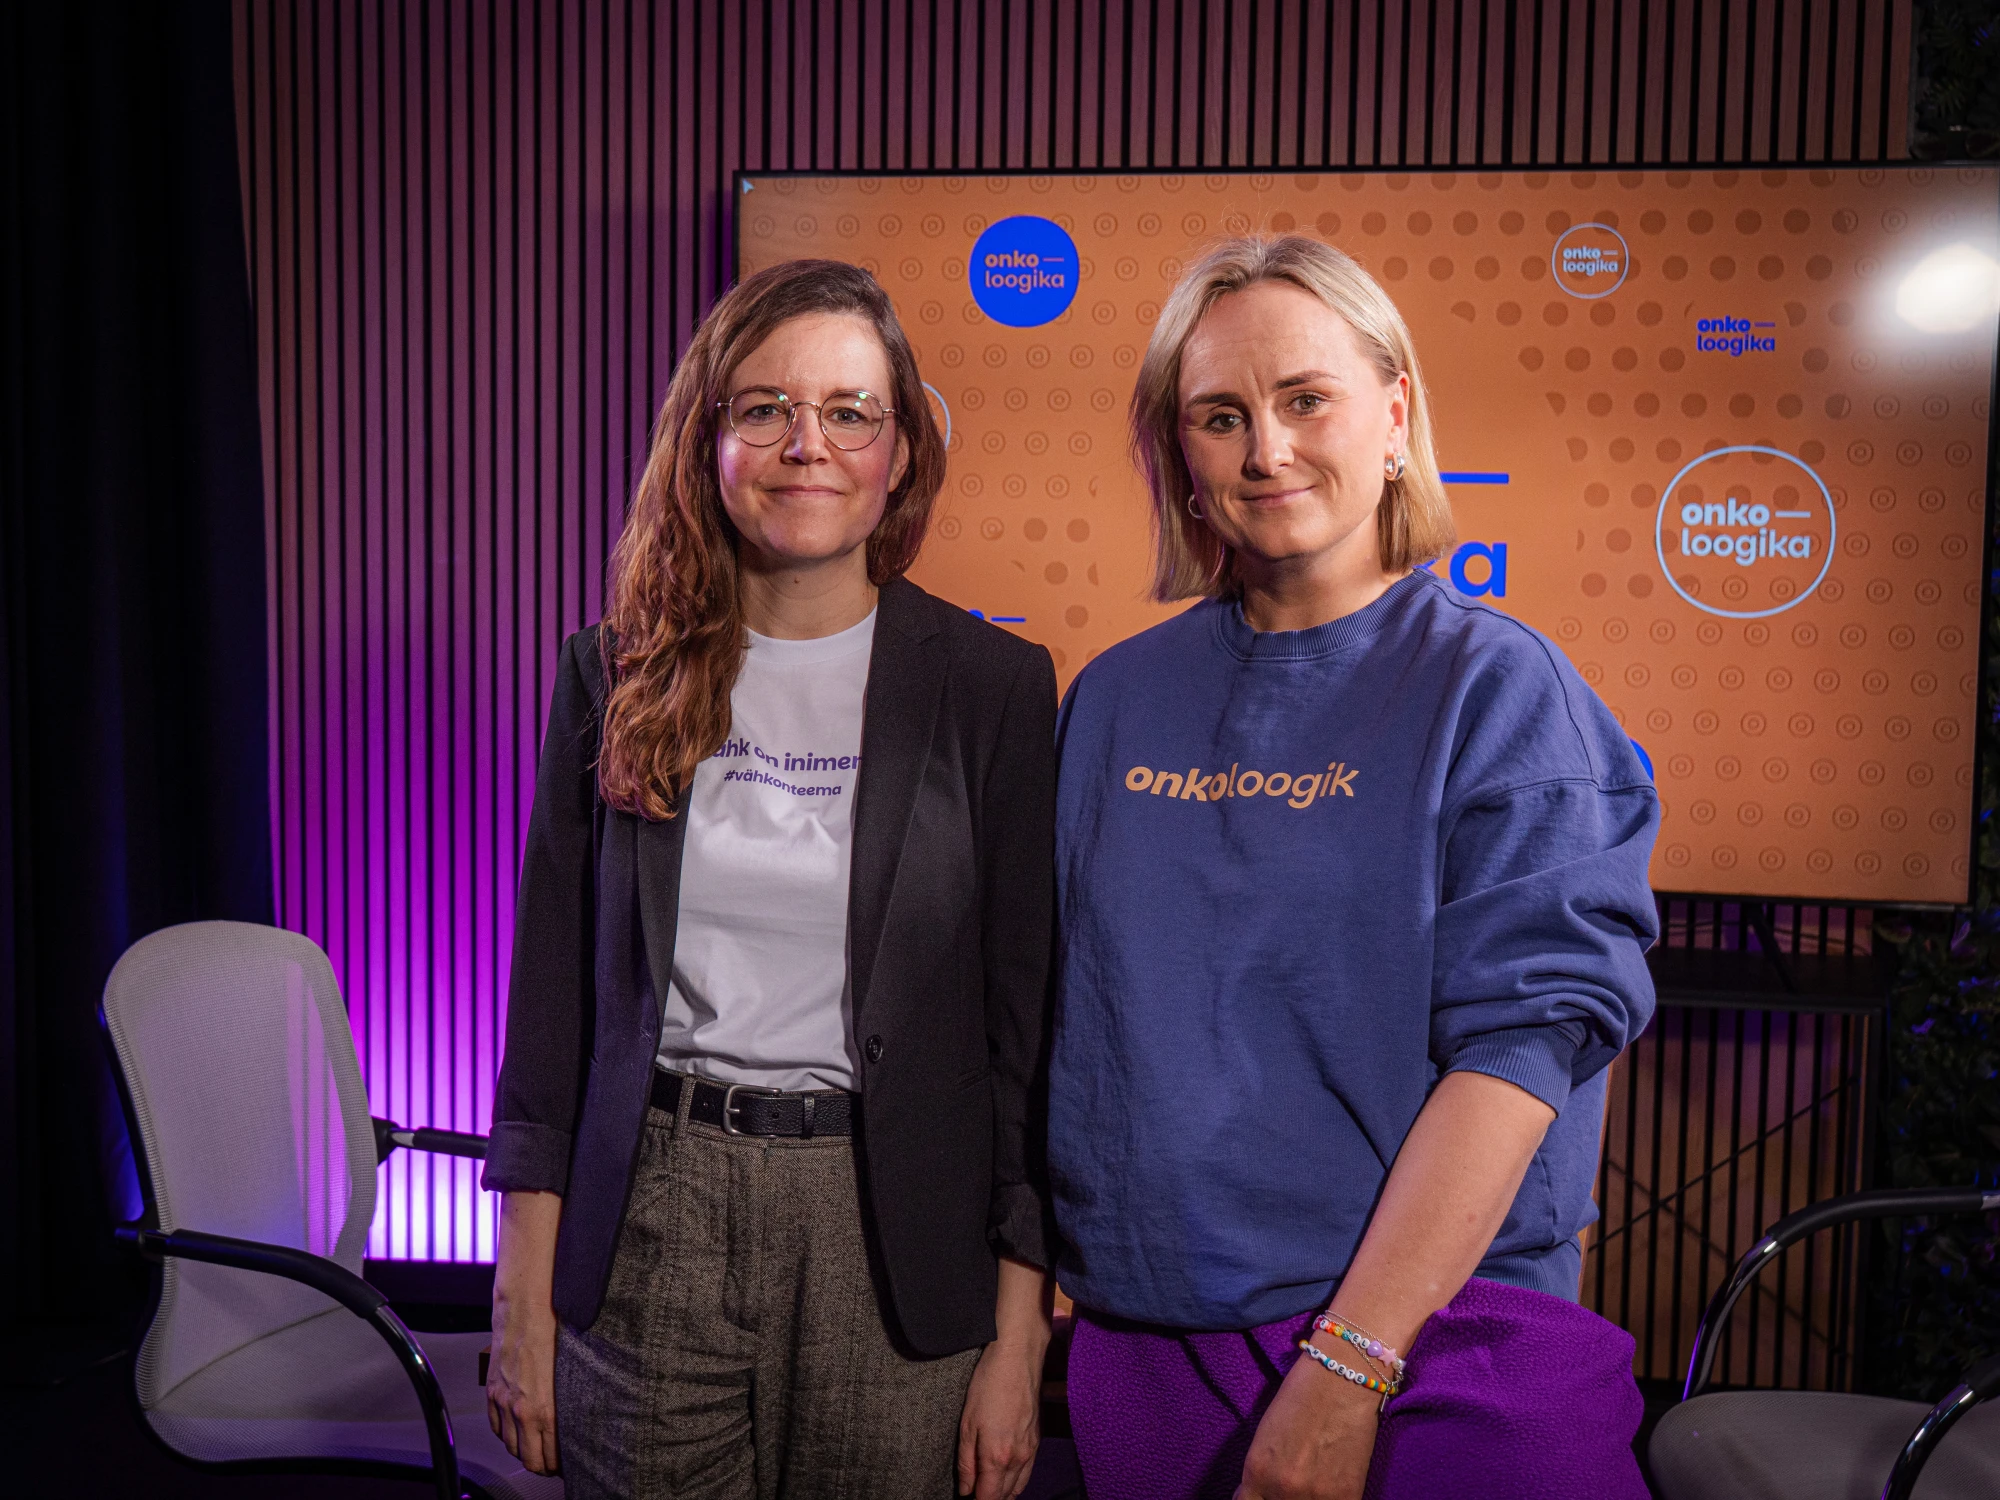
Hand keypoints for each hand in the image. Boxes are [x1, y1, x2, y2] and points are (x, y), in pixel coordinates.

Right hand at [487, 1287, 560, 1473]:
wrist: (525, 1307)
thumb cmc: (553, 1331)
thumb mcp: (570, 1370)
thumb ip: (568, 1400)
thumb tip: (575, 1421)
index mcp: (542, 1407)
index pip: (548, 1456)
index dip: (558, 1466)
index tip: (567, 1464)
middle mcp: (519, 1408)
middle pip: (528, 1459)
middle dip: (543, 1466)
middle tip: (554, 1465)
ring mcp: (502, 1401)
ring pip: (510, 1446)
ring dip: (524, 1452)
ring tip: (537, 1450)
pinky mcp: (492, 1390)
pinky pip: (495, 1426)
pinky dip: (506, 1435)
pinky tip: (517, 1432)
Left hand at [956, 1334, 1042, 1498]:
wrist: (1018, 1358)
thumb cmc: (988, 1386)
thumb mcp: (967, 1424)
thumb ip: (966, 1462)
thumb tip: (966, 1490)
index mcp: (998, 1457)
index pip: (989, 1498)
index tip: (966, 1499)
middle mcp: (1018, 1459)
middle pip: (1005, 1496)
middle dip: (989, 1499)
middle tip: (974, 1492)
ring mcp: (1031, 1450)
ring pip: (1018, 1487)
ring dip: (1003, 1494)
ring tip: (987, 1490)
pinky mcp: (1037, 1439)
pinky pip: (1028, 1472)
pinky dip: (1016, 1481)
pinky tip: (1005, 1477)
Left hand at [1234, 1348, 1380, 1499]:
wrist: (1343, 1379)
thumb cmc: (1300, 1398)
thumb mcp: (1266, 1437)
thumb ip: (1262, 1473)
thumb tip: (1258, 1495)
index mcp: (1257, 1471)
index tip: (1261, 1495)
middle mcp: (1283, 1489)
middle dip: (1277, 1497)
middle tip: (1290, 1478)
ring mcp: (1316, 1497)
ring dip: (1305, 1497)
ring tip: (1313, 1475)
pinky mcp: (1347, 1497)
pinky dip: (1330, 1497)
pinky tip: (1332, 1480)